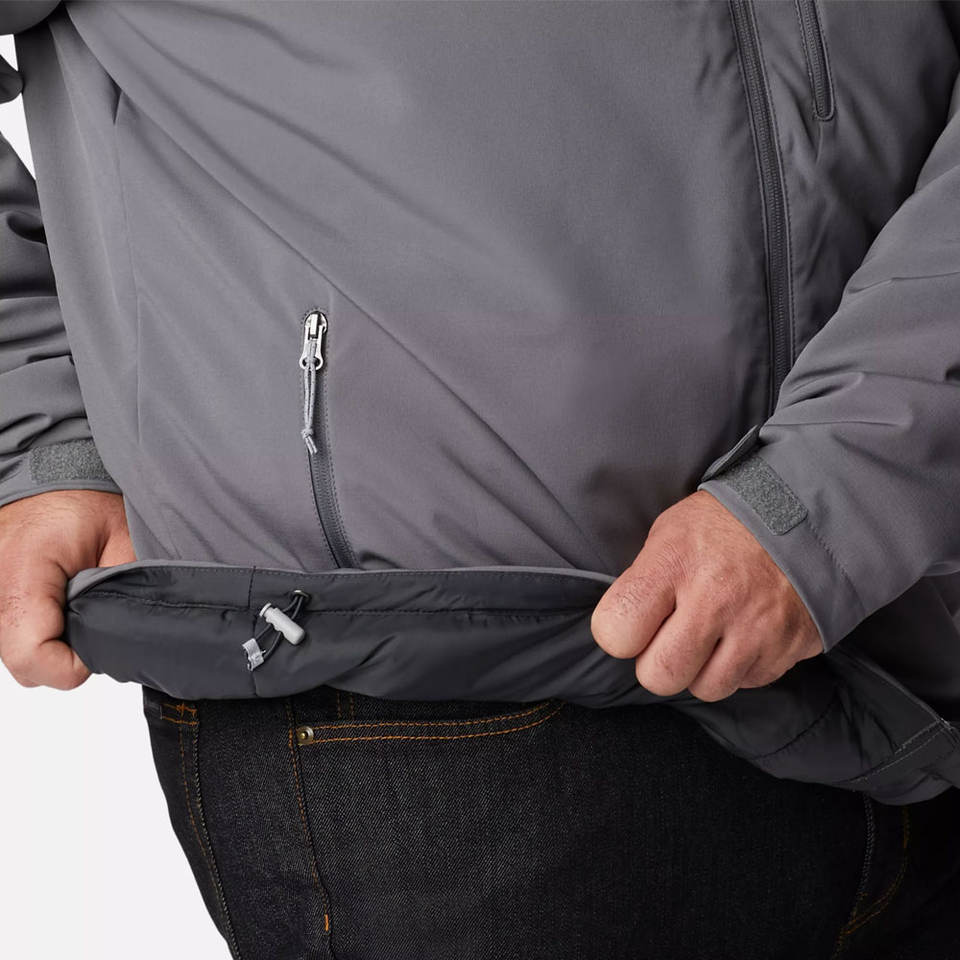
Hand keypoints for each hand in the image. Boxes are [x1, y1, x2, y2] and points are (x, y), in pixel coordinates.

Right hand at [0, 490, 135, 689]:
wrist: (55, 479)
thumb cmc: (89, 504)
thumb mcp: (124, 543)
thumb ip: (122, 595)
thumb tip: (123, 642)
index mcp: (23, 574)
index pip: (32, 656)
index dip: (74, 664)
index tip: (101, 637)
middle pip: (24, 666)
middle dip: (66, 655)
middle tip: (95, 615)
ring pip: (18, 657)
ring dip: (52, 644)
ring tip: (78, 605)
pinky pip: (13, 637)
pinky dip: (40, 632)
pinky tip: (61, 608)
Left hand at [590, 490, 822, 701]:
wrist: (805, 516)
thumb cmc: (722, 527)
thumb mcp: (670, 533)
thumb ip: (644, 582)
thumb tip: (624, 630)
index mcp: (674, 563)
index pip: (616, 631)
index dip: (618, 633)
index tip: (632, 623)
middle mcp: (714, 599)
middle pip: (659, 676)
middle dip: (657, 664)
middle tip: (670, 638)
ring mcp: (754, 628)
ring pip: (705, 689)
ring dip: (701, 670)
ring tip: (710, 635)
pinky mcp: (786, 649)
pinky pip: (746, 683)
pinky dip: (739, 667)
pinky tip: (742, 634)